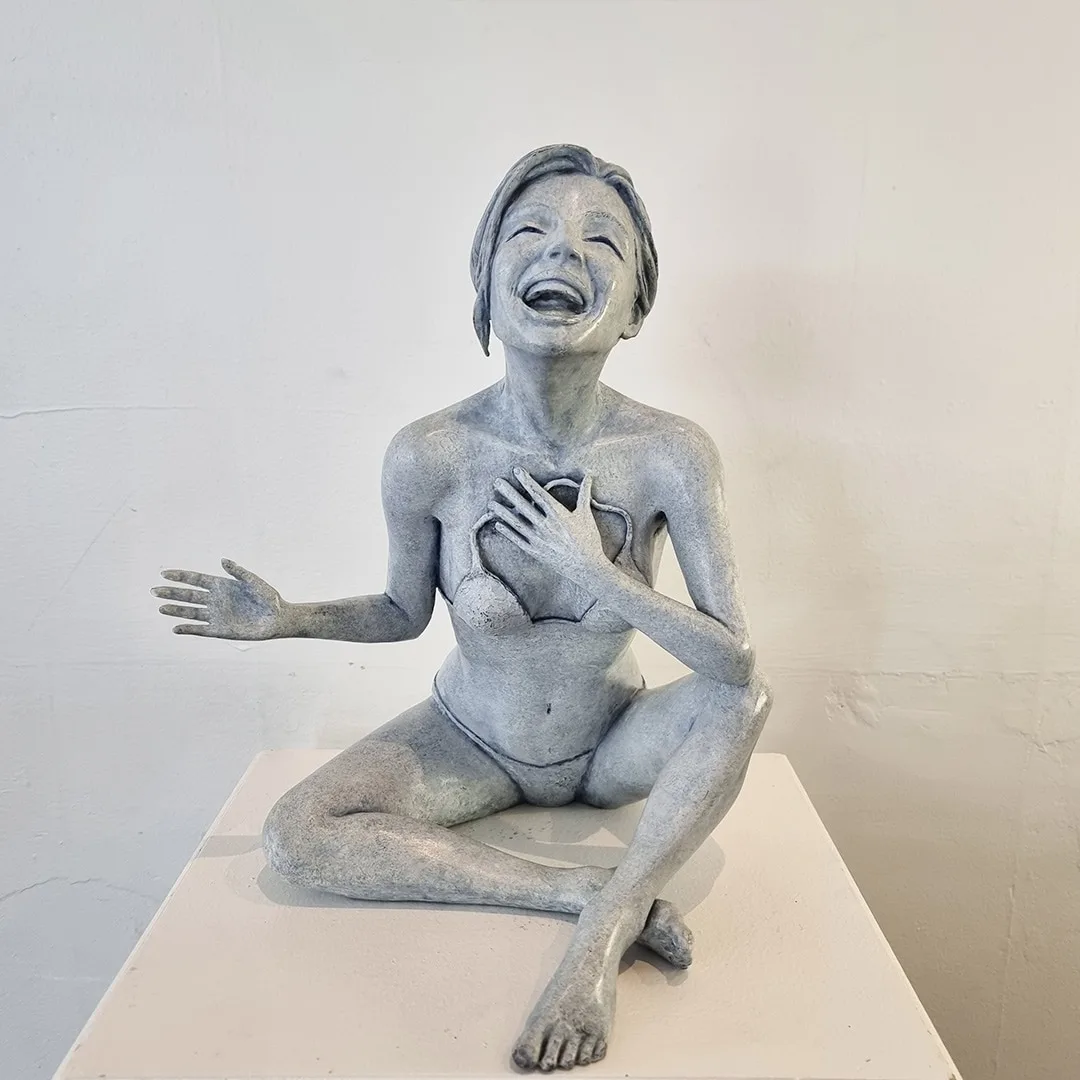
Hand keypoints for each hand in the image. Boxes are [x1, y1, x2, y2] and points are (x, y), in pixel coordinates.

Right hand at [151, 559, 290, 638]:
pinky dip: (188, 629)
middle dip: (171, 593)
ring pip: (191, 612)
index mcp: (222, 586)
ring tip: (161, 608)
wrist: (279, 618)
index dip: (180, 576)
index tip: (164, 573)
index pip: (196, 580)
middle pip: (189, 596)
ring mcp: (217, 615)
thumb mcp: (254, 581)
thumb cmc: (269, 598)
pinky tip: (175, 628)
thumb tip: (222, 560)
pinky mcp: (221, 631)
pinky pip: (201, 630)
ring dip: (176, 610)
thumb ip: (238, 571)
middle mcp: (216, 600)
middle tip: (154, 590)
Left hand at [488, 468, 611, 589]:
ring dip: (502, 512)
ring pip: (516, 522)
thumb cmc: (588, 539)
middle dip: (509, 492)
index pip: (538, 494)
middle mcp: (545, 525)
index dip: (526, 481)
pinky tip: (497, 524)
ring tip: (491, 503)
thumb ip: (584, 493)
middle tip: (496, 481)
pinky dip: (507, 532)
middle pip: (523, 505)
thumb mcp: (586, 514)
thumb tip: (589, 474)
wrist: (586, 567)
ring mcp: (538, 539)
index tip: (516, 471)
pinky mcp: (535, 551)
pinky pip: (517, 539)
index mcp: (558, 514)